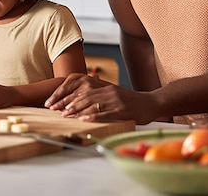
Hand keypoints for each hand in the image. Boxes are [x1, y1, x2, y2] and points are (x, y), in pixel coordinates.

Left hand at [44, 73, 158, 124]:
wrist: (152, 102)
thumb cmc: (132, 102)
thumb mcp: (114, 96)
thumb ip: (99, 99)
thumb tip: (80, 106)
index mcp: (104, 88)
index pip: (82, 91)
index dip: (68, 97)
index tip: (56, 103)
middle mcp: (108, 92)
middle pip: (83, 97)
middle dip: (68, 104)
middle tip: (56, 110)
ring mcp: (115, 101)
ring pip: (92, 104)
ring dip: (77, 109)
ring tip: (65, 114)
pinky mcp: (122, 110)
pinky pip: (105, 113)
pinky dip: (93, 116)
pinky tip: (84, 119)